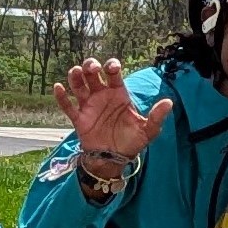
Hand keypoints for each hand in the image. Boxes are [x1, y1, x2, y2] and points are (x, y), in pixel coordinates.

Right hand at [53, 58, 171, 169]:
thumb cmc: (131, 142)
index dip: (111, 66)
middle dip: (90, 66)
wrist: (114, 160)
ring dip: (75, 77)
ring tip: (75, 74)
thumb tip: (169, 102)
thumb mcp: (148, 130)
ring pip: (78, 86)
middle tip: (92, 68)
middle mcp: (102, 96)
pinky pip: (67, 106)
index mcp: (118, 94)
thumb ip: (156, 116)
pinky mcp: (79, 119)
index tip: (111, 68)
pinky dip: (61, 97)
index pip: (113, 73)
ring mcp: (89, 106)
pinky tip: (58, 88)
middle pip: (92, 74)